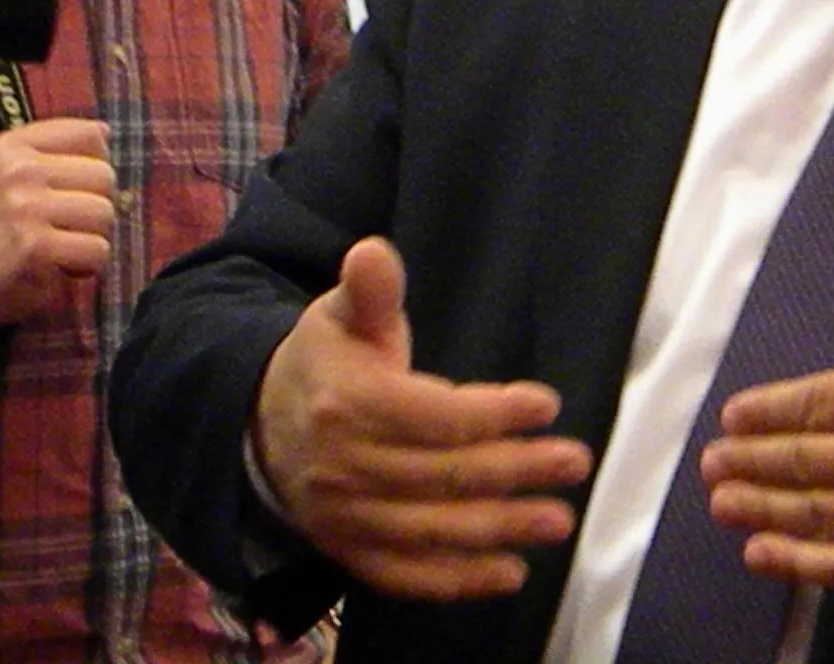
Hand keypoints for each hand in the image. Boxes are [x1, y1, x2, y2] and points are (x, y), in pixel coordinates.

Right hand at [0, 117, 115, 322]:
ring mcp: (24, 207)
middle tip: (63, 222)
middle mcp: (17, 171)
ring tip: (61, 241)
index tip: (68, 185)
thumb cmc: (6, 217)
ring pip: (104, 213)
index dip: (94, 163)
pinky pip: (97, 248)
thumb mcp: (18, 168)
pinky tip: (61, 263)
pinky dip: (89, 263)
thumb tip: (105, 130)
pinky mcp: (35, 246)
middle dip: (95, 204)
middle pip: (104, 176)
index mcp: (13, 145)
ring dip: (92, 235)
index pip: (91, 135)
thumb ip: (59, 145)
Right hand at [253, 237, 593, 601]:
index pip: (431, 416)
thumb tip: (373, 252)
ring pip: (432, 531)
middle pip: (442, 476)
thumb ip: (370, 290)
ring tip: (558, 518)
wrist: (258, 424)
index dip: (492, 413)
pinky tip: (511, 573)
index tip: (546, 404)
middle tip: (574, 462)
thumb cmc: (324, 360)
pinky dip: (458, 580)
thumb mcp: (339, 313)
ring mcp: (344, 518)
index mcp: (346, 403)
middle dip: (515, 470)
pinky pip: (406, 575)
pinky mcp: (349, 552)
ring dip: (500, 528)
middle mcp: (343, 467)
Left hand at [702, 223, 833, 595]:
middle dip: (752, 459)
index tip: (733, 416)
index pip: (818, 402)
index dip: (769, 410)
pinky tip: (761, 553)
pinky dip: (797, 561)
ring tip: (722, 501)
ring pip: (815, 510)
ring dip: (761, 506)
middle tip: (711, 462)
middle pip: (806, 458)